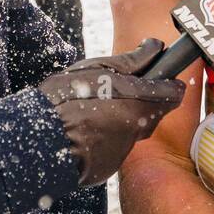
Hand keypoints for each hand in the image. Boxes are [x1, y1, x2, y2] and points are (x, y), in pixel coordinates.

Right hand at [38, 38, 185, 185]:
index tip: (161, 78)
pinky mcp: (108, 166)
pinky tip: (84, 130)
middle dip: (141, 101)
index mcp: (139, 103)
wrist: (38, 142)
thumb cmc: (65, 101)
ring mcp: (124, 151)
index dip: (168, 83)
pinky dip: (103, 137)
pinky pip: (113, 146)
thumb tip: (155, 47)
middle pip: (153, 113)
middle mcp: (138, 129)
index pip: (174, 94)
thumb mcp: (97, 69)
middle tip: (115, 90)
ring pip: (131, 130)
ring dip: (119, 119)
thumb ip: (132, 60)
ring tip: (91, 110)